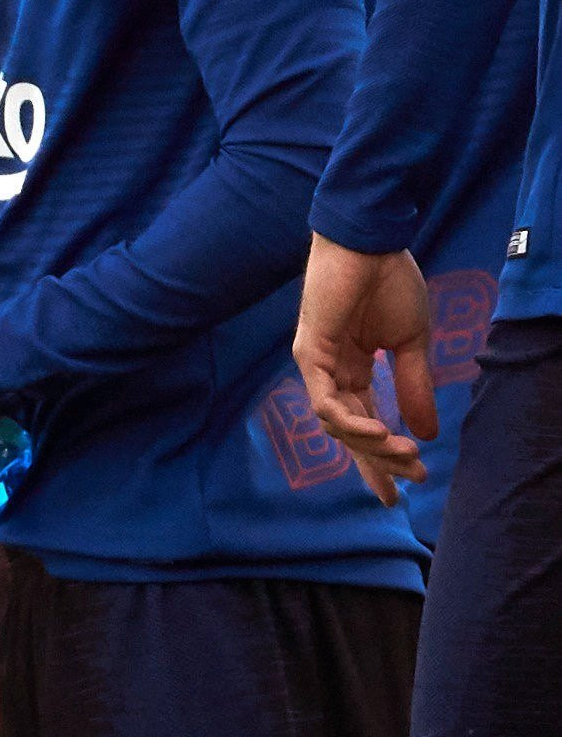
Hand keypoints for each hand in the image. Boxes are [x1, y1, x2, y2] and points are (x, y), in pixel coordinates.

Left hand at [294, 233, 435, 504]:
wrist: (372, 244)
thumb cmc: (389, 283)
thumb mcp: (410, 344)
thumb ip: (414, 387)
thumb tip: (427, 434)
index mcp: (352, 368)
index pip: (363, 423)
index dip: (379, 459)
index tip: (401, 492)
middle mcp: (330, 371)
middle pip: (349, 432)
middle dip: (380, 461)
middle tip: (414, 478)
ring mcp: (316, 363)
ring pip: (337, 423)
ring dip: (373, 444)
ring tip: (406, 454)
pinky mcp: (309, 352)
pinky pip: (324, 401)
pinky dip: (350, 422)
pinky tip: (379, 432)